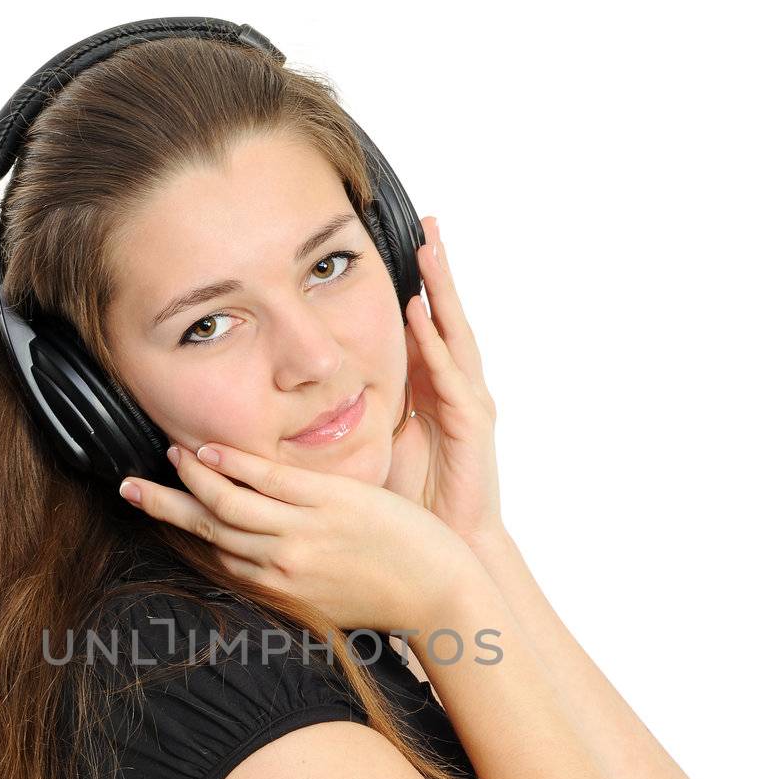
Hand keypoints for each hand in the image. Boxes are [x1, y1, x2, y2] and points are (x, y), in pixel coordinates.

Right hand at [118, 442, 467, 634]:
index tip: (157, 509)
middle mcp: (280, 565)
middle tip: (124, 486)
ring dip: (191, 476)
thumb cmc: (390, 597)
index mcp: (279, 589)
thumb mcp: (330, 600)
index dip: (183, 529)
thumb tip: (274, 569)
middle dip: (162, 506)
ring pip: (227, 503)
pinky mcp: (329, 507)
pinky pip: (267, 482)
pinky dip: (232, 464)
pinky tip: (207, 449)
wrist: (437, 596)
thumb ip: (296, 582)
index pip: (217, 554)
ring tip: (167, 452)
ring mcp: (302, 535)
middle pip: (207, 529)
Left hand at [385, 216, 503, 548]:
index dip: (415, 289)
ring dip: (442, 294)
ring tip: (430, 251)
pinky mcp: (472, 428)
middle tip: (429, 225)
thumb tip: (306, 400)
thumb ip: (356, 415)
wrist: (447, 552)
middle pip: (442, 320)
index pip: (421, 330)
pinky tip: (422, 319)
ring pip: (454, 337)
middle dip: (437, 273)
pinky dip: (436, 347)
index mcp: (429, 393)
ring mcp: (467, 406)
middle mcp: (451, 392)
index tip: (402, 245)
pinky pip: (452, 379)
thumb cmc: (412, 507)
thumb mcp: (375, 448)